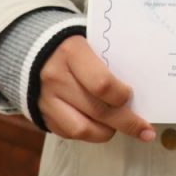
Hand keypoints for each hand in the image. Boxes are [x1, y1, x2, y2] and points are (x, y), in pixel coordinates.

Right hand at [37, 35, 155, 143]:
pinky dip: (88, 134)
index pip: (102, 84)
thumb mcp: (89, 41)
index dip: (121, 96)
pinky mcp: (42, 115)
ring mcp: (47, 100)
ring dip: (106, 132)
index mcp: (72, 53)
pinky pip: (68, 133)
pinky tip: (101, 128)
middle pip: (97, 110)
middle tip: (146, 131)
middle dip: (126, 123)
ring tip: (120, 129)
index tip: (131, 96)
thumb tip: (137, 87)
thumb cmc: (70, 44)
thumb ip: (107, 61)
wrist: (30, 47)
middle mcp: (57, 78)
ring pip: (82, 129)